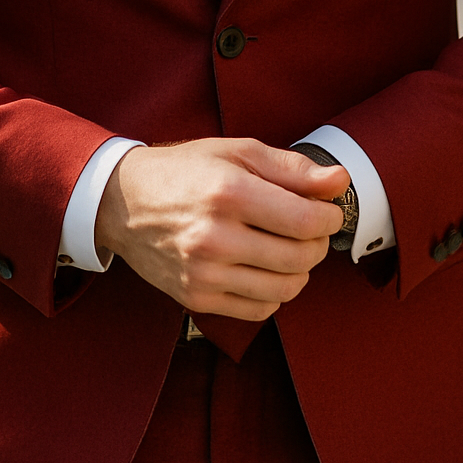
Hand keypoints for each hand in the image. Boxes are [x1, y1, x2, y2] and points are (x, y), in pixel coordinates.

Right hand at [94, 137, 349, 320]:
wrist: (123, 201)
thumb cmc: (184, 170)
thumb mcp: (238, 152)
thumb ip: (293, 168)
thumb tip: (339, 181)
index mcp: (228, 193)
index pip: (305, 222)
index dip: (329, 218)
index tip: (328, 211)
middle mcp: (215, 237)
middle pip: (299, 258)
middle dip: (318, 243)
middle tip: (311, 228)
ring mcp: (203, 273)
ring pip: (284, 289)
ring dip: (301, 271)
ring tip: (290, 249)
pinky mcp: (196, 298)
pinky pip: (258, 310)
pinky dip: (274, 293)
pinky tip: (266, 269)